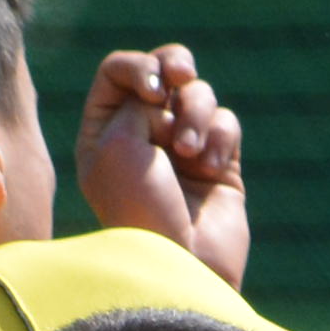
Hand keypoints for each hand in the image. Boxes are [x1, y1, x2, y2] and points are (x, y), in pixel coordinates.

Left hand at [75, 45, 250, 286]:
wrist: (181, 265)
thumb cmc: (138, 208)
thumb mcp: (118, 141)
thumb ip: (139, 97)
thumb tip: (175, 92)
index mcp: (104, 135)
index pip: (118, 72)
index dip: (138, 67)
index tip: (152, 93)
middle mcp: (142, 140)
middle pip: (162, 70)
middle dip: (174, 65)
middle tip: (180, 77)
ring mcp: (182, 152)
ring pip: (198, 94)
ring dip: (196, 113)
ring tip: (190, 153)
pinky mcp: (220, 166)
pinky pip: (226, 124)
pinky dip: (220, 138)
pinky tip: (210, 170)